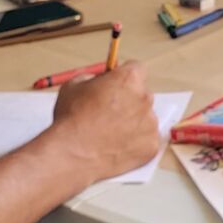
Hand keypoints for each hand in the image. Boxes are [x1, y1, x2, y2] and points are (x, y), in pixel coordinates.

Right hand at [48, 62, 160, 181]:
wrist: (71, 154)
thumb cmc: (71, 120)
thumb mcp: (75, 84)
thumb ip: (94, 77)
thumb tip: (102, 79)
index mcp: (129, 79)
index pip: (137, 69)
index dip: (124, 76)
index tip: (117, 84)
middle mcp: (145, 99)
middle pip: (141, 94)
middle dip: (128, 100)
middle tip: (109, 112)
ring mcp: (150, 124)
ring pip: (144, 118)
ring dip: (132, 122)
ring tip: (108, 133)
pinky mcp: (151, 146)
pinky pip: (145, 139)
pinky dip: (134, 142)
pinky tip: (115, 145)